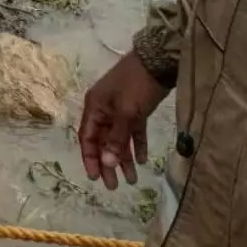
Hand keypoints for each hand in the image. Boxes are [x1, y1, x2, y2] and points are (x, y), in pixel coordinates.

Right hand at [77, 53, 171, 190]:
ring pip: (119, 139)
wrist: (158, 61)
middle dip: (108, 163)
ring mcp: (120, 110)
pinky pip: (133, 132)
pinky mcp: (136, 109)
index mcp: (94, 107)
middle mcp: (104, 110)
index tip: (96, 179)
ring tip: (133, 180)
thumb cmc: (136, 86)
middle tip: (115, 186)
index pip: (87, 138)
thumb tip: (107, 164)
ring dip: (124, 158)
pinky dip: (136, 144)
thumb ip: (116, 139)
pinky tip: (142, 160)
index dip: (90, 159)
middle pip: (103, 141)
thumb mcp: (126, 113)